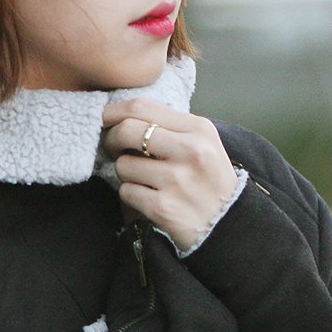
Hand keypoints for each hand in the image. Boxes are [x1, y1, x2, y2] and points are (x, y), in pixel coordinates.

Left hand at [102, 99, 239, 250]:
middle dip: (111, 139)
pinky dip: (131, 195)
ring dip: (125, 172)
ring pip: (123, 164)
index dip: (114, 111)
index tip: (104, 118)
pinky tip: (148, 197)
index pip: (142, 107)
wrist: (227, 225)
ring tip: (144, 179)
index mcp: (199, 129)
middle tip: (114, 148)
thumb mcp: (203, 143)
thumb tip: (123, 114)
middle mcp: (190, 151)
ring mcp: (176, 180)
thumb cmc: (209, 180)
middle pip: (126, 130)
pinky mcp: (163, 207)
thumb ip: (170, 126)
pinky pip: (127, 191)